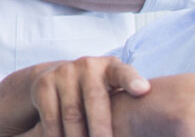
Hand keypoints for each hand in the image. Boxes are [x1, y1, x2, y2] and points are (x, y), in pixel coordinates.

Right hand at [0, 57, 150, 136]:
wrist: (54, 77)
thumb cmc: (96, 92)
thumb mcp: (112, 90)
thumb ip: (127, 102)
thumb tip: (151, 127)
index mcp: (111, 68)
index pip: (124, 72)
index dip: (132, 80)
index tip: (143, 90)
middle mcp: (87, 66)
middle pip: (95, 100)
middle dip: (102, 129)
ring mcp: (63, 73)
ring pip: (72, 115)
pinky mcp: (44, 85)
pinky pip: (52, 119)